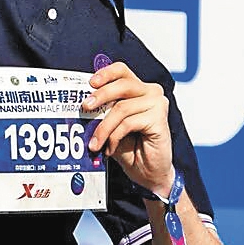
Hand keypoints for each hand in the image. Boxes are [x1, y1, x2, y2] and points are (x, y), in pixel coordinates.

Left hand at [82, 63, 175, 202]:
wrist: (148, 173)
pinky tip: (109, 148)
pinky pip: (128, 123)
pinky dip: (114, 136)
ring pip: (122, 108)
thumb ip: (103, 112)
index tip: (90, 83)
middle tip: (85, 108)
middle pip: (122, 85)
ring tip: (94, 144)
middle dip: (100, 96)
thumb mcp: (112, 126)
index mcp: (138, 89)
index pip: (122, 71)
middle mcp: (151, 92)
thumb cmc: (131, 149)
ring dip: (103, 127)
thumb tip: (84, 104)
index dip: (106, 73)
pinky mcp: (159, 119)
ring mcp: (157, 104)